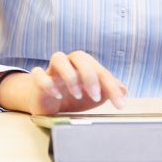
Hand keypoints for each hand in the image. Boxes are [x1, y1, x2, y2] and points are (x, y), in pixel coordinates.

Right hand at [0, 51, 126, 114]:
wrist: (48, 106)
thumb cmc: (73, 97)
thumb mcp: (94, 96)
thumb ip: (108, 91)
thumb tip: (124, 89)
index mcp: (83, 66)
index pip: (99, 69)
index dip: (111, 85)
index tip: (119, 104)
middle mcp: (68, 65)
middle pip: (79, 56)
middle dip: (90, 76)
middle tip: (95, 96)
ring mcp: (51, 71)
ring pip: (58, 57)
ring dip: (70, 75)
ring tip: (77, 94)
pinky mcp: (37, 81)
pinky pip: (38, 73)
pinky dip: (48, 83)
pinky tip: (57, 95)